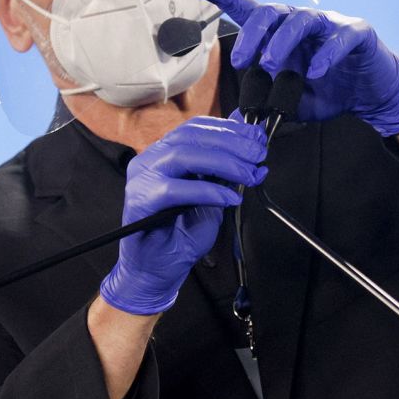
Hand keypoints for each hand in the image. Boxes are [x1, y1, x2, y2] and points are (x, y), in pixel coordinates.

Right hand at [100, 114, 268, 315]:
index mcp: (165, 153)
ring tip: (248, 175)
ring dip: (224, 163)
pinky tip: (229, 198)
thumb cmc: (182, 233)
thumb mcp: (214, 193)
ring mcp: (142, 178)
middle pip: (192, 136)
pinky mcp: (140, 201)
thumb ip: (227, 167)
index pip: (196, 128)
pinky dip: (208, 191)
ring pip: (184, 156)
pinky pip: (176, 189)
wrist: (159, 269)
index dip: (229, 129)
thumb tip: (251, 140)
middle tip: (258, 155)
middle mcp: (151, 160)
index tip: (257, 138)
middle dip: (232, 143)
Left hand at [195, 0, 398, 136]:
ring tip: (270, 65)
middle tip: (238, 62)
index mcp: (282, 36)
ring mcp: (329, 25)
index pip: (251, 11)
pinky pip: (339, 37)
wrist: (372, 95)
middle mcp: (302, 24)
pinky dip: (326, 54)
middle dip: (251, 34)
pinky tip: (316, 72)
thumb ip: (268, 105)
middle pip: (271, 12)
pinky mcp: (357, 33)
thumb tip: (235, 119)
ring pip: (300, 20)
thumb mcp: (293, 103)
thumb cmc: (330, 92)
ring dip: (281, 42)